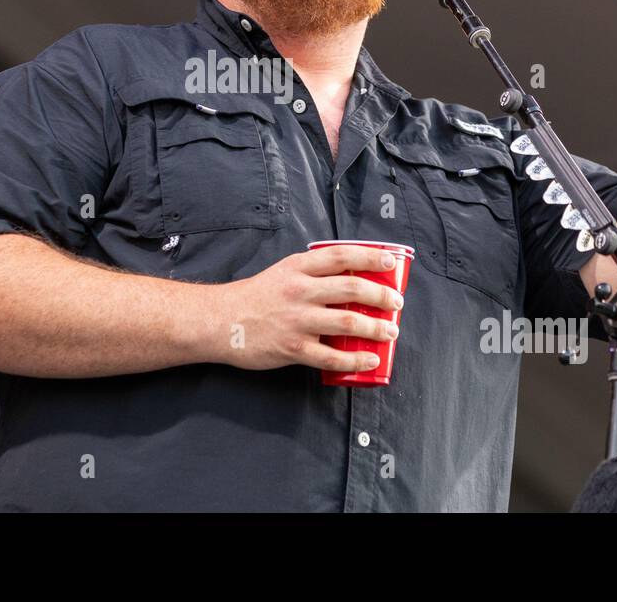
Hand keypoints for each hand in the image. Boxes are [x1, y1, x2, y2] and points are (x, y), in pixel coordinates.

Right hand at [210, 245, 404, 371]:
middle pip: (351, 288)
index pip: (341, 256)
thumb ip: (312, 274)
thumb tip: (351, 281)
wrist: (220, 321)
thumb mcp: (283, 273)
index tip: (390, 262)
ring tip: (390, 331)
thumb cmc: (255, 297)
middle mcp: (300, 290)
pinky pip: (332, 356)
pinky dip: (356, 359)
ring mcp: (297, 320)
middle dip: (381, 296)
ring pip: (348, 321)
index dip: (370, 258)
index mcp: (298, 268)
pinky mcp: (293, 347)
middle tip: (396, 303)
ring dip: (376, 327)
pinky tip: (371, 359)